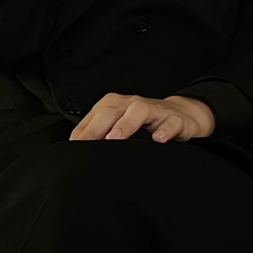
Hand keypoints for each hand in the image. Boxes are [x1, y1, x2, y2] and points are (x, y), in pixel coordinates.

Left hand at [68, 93, 215, 142]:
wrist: (179, 114)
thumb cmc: (143, 122)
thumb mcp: (119, 124)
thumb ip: (98, 134)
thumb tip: (75, 148)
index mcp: (115, 104)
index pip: (95, 116)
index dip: (83, 132)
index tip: (73, 149)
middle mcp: (132, 104)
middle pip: (111, 110)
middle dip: (98, 126)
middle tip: (87, 144)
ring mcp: (153, 110)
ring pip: (138, 111)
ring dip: (126, 124)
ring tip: (115, 138)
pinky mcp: (174, 119)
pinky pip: (170, 122)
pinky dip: (164, 130)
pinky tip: (158, 140)